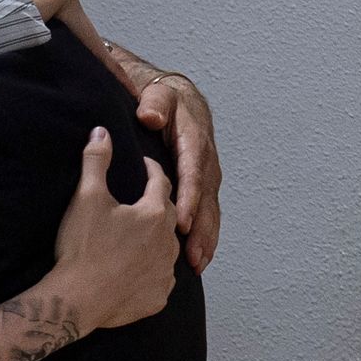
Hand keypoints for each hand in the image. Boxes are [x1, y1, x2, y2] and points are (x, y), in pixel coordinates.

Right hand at [43, 127, 179, 334]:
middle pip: (167, 216)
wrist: (77, 300)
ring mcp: (164, 273)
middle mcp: (167, 242)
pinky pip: (160, 281)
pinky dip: (152, 273)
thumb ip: (96, 161)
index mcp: (153, 213)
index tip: (145, 166)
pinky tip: (140, 272)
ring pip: (167, 250)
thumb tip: (101, 131)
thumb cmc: (83, 247)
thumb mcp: (86, 197)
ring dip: (157, 241)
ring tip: (142, 238)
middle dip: (157, 206)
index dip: (152, 170)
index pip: (160, 182)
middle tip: (142, 202)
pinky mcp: (158, 298)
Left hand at [135, 71, 220, 268]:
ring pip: (210, 213)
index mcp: (194, 144)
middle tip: (192, 256)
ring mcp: (207, 179)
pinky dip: (207, 238)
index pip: (192, 175)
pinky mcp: (204, 189)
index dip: (189, 200)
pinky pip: (208, 216)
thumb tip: (150, 117)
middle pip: (206, 202)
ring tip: (197, 265)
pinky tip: (201, 259)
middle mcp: (205, 164)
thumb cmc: (165, 100)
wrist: (180, 101)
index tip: (182, 223)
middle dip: (200, 231)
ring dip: (206, 240)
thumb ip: (155, 104)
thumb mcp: (159, 95)